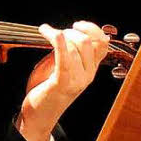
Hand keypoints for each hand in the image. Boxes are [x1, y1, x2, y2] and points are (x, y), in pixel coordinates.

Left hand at [19, 21, 108, 140]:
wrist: (39, 115)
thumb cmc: (46, 89)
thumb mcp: (61, 67)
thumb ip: (67, 52)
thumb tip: (69, 32)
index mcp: (90, 70)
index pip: (102, 44)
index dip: (92, 30)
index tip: (77, 25)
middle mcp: (88, 75)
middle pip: (87, 42)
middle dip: (71, 31)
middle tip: (55, 32)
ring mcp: (77, 80)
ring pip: (76, 47)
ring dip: (59, 34)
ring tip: (46, 33)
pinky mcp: (63, 83)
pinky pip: (64, 58)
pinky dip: (57, 41)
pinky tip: (49, 32)